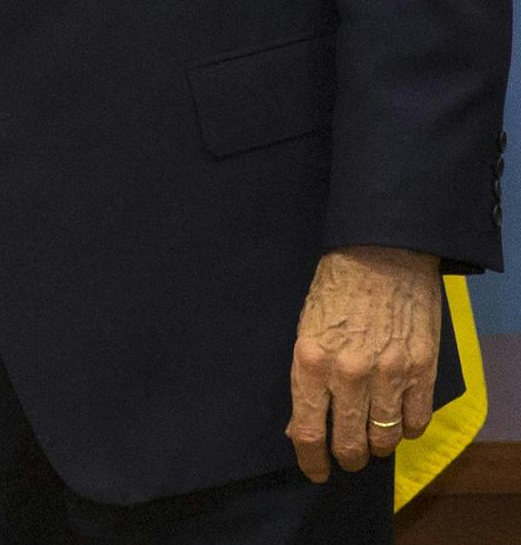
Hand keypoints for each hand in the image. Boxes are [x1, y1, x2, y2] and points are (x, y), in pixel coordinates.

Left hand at [287, 244, 441, 481]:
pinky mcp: (421, 370)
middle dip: (345, 457)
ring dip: (377, 444)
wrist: (381, 252)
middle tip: (345, 457)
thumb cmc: (334, 286)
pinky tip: (399, 420)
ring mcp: (389, 374)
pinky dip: (407, 428)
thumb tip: (302, 425)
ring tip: (371, 437)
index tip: (314, 470)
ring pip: (385, 438)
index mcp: (310, 360)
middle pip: (349, 443)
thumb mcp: (305, 328)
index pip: (308, 430)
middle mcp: (349, 373)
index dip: (310, 459)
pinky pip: (416, 421)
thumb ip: (305, 378)